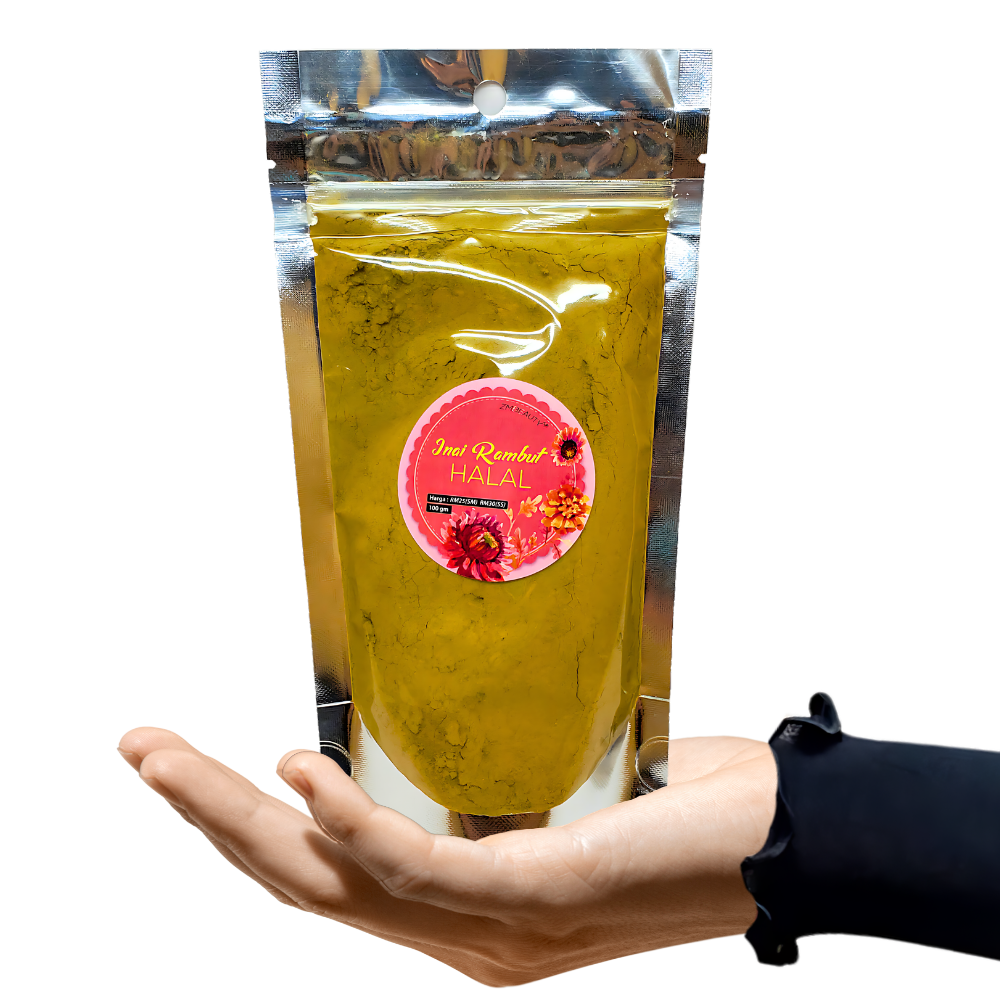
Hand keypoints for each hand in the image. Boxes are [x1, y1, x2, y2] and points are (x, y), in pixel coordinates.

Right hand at [118, 728, 775, 984]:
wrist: (794, 840)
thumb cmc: (684, 811)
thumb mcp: (559, 805)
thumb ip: (488, 796)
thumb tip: (406, 752)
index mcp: (465, 912)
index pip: (328, 877)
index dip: (247, 827)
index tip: (197, 768)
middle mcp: (463, 935)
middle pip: (301, 882)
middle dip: (207, 816)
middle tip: (141, 752)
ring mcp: (492, 927)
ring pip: (334, 879)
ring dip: (239, 812)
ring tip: (169, 757)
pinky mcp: (534, 897)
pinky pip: (419, 869)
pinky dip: (351, 823)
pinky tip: (300, 773)